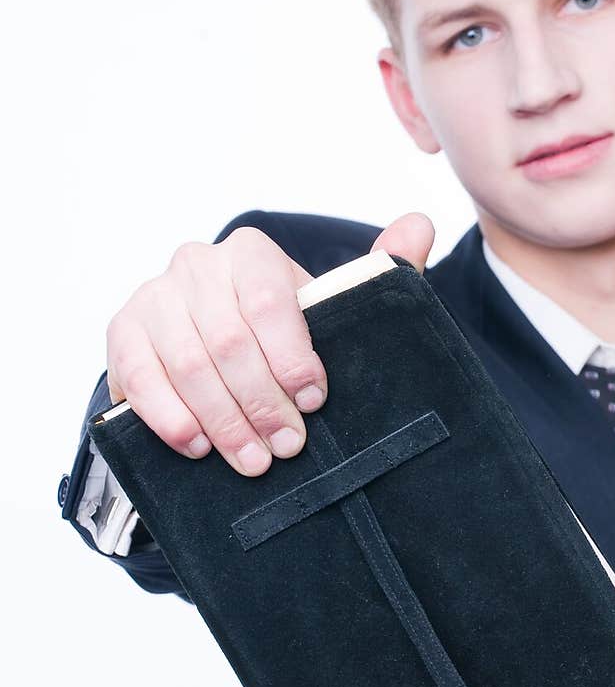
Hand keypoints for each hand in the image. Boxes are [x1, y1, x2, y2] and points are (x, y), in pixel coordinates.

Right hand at [105, 212, 435, 475]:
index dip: (292, 357)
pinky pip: (139, 376)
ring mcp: (153, 297)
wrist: (212, 349)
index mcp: (250, 253)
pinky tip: (198, 446)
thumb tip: (420, 226)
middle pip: (228, 340)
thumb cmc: (280, 334)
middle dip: (262, 402)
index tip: (315, 401)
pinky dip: (170, 417)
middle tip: (288, 447)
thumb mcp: (332, 307)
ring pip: (187, 364)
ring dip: (222, 420)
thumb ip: (380, 270)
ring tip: (253, 461)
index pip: (269, 301)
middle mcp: (196, 265)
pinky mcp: (122, 333)